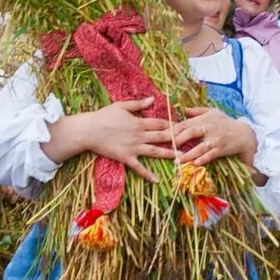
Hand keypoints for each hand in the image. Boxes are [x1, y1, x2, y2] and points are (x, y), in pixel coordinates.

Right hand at [50, 97, 173, 170]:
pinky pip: (138, 167)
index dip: (173, 124)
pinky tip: (156, 180)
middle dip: (177, 139)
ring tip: (182, 158)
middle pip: (161, 137)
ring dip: (168, 154)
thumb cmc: (103, 116)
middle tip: (190, 141)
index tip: (185, 126)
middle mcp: (139, 135)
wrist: (89, 131)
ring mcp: (133, 148)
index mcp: (138, 122)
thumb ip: (138, 104)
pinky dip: (147, 174)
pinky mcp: (126, 158)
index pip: (160, 123)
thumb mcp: (121, 106)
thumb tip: (152, 99)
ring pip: (154, 151)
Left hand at [169, 109, 258, 170]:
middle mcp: (208, 128)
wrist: (244, 133)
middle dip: (178, 139)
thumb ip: (197, 111)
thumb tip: (182, 109)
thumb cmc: (226, 122)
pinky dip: (203, 159)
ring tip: (177, 161)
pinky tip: (195, 164)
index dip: (173, 129)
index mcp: (203, 119)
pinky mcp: (221, 149)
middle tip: (167, 147)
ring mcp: (215, 139)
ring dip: (188, 154)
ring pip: (199, 147)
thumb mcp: (213, 112)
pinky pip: (211, 155)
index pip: (185, 123)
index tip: (162, 135)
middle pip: (190, 132)